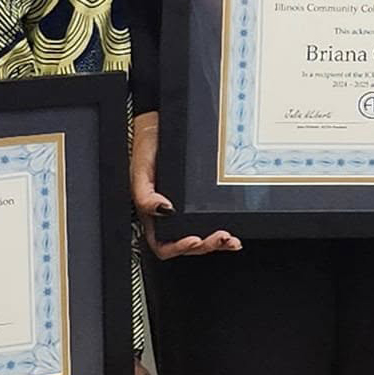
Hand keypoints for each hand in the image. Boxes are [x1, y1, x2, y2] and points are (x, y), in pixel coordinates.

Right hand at [132, 112, 239, 259]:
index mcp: (153, 215)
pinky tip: (233, 229)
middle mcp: (171, 216)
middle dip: (206, 246)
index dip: (178, 247)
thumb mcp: (140, 171)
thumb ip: (145, 195)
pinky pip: (212, 219)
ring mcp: (188, 209)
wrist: (160, 127)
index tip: (193, 240)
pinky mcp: (201, 200)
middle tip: (221, 238)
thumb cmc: (146, 150)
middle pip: (188, 245)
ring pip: (202, 236)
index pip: (163, 244)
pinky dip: (223, 226)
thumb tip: (162, 209)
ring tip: (230, 239)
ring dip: (217, 242)